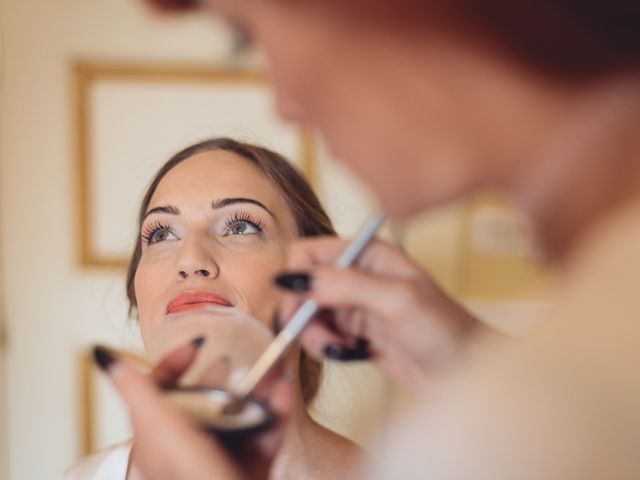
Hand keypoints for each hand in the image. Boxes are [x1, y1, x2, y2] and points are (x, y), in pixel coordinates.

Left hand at [92, 339, 295, 479]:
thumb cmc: (192, 479)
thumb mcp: (162, 431)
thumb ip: (138, 392)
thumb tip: (100, 354)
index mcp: (160, 438)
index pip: (159, 389)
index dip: (174, 363)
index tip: (197, 345)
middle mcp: (188, 446)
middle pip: (205, 398)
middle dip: (229, 374)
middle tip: (242, 361)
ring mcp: (220, 458)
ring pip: (240, 414)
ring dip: (261, 389)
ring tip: (275, 372)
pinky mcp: (249, 468)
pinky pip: (266, 434)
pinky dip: (278, 412)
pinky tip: (284, 396)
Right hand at [276, 238, 492, 387]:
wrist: (462, 370)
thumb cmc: (443, 328)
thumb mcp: (396, 300)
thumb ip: (346, 285)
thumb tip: (295, 279)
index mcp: (364, 252)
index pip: (308, 253)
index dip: (295, 280)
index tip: (298, 311)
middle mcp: (354, 274)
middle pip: (301, 287)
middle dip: (304, 315)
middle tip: (325, 339)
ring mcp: (351, 304)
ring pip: (307, 315)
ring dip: (316, 336)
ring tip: (346, 349)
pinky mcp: (351, 331)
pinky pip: (320, 336)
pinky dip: (328, 348)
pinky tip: (355, 353)